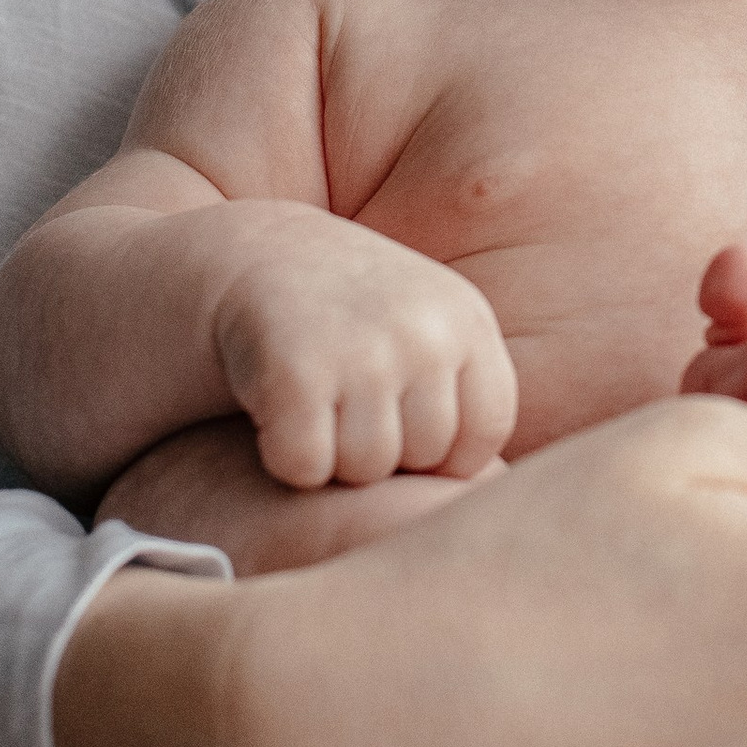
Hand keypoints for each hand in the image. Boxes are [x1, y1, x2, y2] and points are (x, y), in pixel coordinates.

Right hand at [206, 228, 518, 490]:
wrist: (248, 253)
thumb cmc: (347, 312)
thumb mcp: (427, 325)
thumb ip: (465, 388)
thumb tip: (499, 493)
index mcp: (466, 318)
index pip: (487, 434)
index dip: (443, 452)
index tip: (401, 428)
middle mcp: (423, 330)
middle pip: (424, 460)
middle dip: (383, 452)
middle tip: (343, 401)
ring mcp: (362, 350)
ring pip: (365, 470)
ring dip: (332, 456)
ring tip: (314, 399)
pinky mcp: (296, 373)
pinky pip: (306, 465)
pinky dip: (283, 456)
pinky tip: (275, 407)